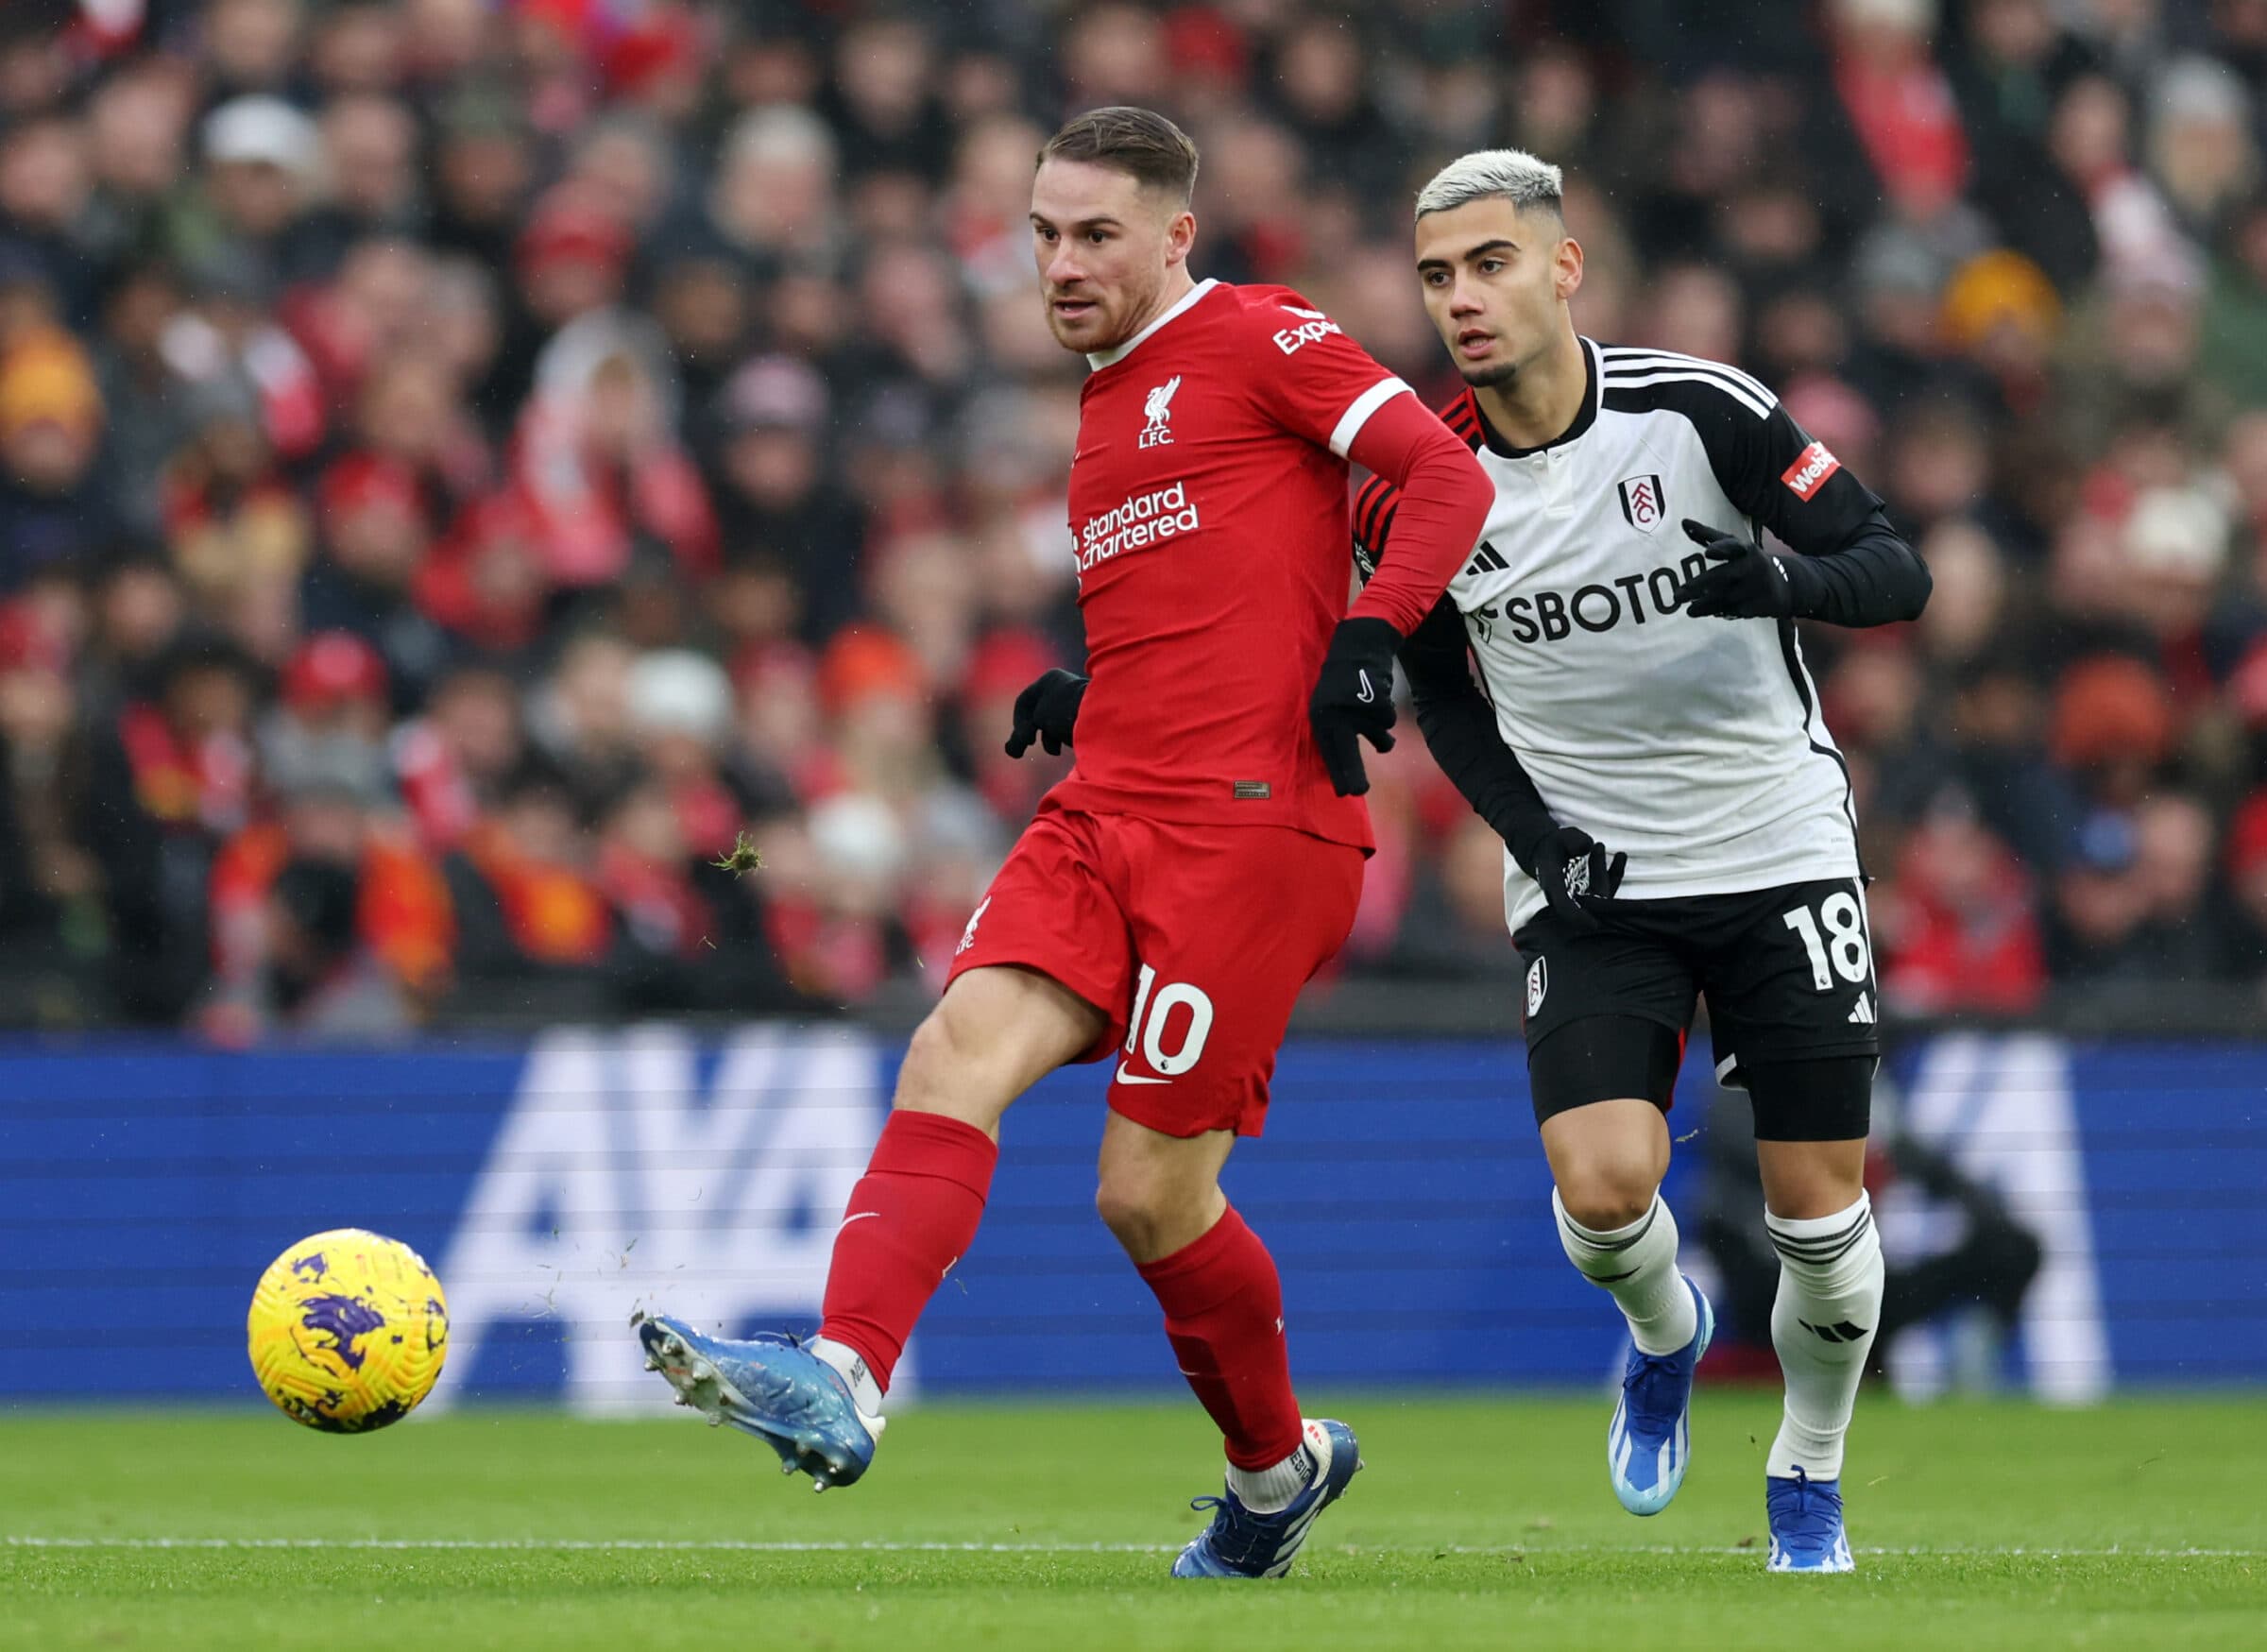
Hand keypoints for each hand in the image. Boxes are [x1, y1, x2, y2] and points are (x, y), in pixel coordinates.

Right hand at [1004, 668, 1087, 757]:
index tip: (1023, 741)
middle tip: (1029, 748)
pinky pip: (1071, 731)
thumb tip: (1011, 749)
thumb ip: (1021, 733)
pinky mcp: (1091, 718)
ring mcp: (1078, 702)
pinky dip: (1065, 741)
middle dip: (1033, 734)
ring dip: (1050, 740)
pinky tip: (1070, 747)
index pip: (1024, 702)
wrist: (1105, 716)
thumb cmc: (1066, 712)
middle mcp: (1065, 687)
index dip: (1018, 724)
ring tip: (1055, 749)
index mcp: (1051, 679)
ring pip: (1055, 724)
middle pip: (1039, 714)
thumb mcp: (1038, 719)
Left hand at [1308, 617, 1400, 795]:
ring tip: (1371, 711)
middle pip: (1347, 752)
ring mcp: (1355, 707)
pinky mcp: (1374, 698)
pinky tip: (1377, 694)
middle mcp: (1335, 713)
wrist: (1359, 644)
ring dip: (1381, 733)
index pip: (1329, 752)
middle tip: (1359, 792)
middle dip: (1353, 773)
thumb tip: (1345, 768)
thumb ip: (1336, 731)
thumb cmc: (1343, 681)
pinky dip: (1387, 711)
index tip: (1345, 794)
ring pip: (1380, 737)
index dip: (1338, 773)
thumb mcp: (1329, 705)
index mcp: (1320, 717)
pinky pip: (1389, 719)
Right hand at [1522, 824, 1626, 932]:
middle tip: (1646, 907)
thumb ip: (1572, 841)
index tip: (1593, 926)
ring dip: (1609, 874)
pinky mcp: (1592, 890)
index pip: (1564, 905)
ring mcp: (1581, 895)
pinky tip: (1621, 856)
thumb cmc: (1552, 845)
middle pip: (1595, 908)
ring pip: (1603, 893)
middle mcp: (1568, 895)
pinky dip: (1616, 873)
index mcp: (1553, 885)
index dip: (1577, 917)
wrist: (1545, 852)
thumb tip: (1588, 846)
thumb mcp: (1558, 838)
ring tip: (1614, 851)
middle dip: (1620, 908)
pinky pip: (1607, 886)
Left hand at [1674, 518, 1802, 619]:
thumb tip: (1684, 522)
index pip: (1733, 547)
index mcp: (1746, 549)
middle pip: (1724, 575)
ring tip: (1687, 610)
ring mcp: (1756, 587)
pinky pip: (1732, 610)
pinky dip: (1715, 612)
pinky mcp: (1758, 606)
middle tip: (1678, 595)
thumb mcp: (1734, 546)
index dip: (1721, 548)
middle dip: (1701, 585)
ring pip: (1725, 597)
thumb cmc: (1749, 562)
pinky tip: (1701, 612)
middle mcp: (1752, 566)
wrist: (1783, 586)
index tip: (1708, 552)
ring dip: (1703, 605)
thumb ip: (1708, 536)